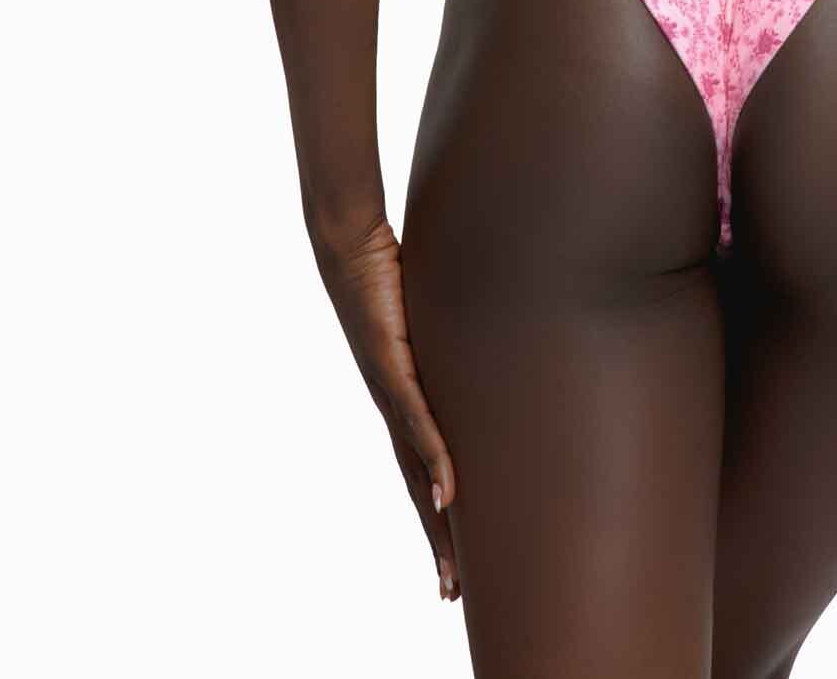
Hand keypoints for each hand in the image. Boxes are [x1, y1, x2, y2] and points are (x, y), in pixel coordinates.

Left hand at [314, 214, 461, 601]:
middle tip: (451, 594)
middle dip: (436, 543)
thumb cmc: (388, 269)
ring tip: (450, 567)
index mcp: (402, 398)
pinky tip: (447, 495)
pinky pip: (415, 422)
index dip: (437, 519)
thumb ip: (449, 333)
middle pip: (417, 489)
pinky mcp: (389, 365)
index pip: (421, 471)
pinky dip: (432, 460)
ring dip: (435, 523)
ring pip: (415, 471)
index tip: (451, 563)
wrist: (347, 243)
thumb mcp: (430, 313)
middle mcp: (392, 404)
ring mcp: (388, 390)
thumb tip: (489, 331)